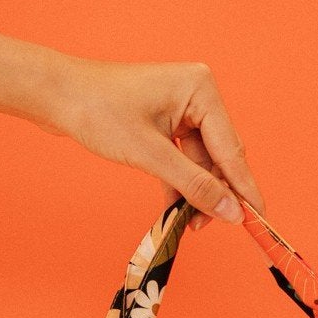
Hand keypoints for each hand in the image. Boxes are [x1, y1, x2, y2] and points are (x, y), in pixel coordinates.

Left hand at [29, 56, 264, 230]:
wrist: (57, 96)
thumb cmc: (98, 113)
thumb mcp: (150, 155)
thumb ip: (194, 185)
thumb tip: (230, 213)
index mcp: (201, 89)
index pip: (232, 149)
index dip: (244, 189)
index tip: (260, 220)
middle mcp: (197, 94)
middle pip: (219, 156)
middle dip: (215, 192)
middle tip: (213, 227)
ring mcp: (181, 108)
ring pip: (200, 161)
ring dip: (195, 192)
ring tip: (189, 224)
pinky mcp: (165, 121)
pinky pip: (183, 158)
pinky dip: (180, 183)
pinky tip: (177, 209)